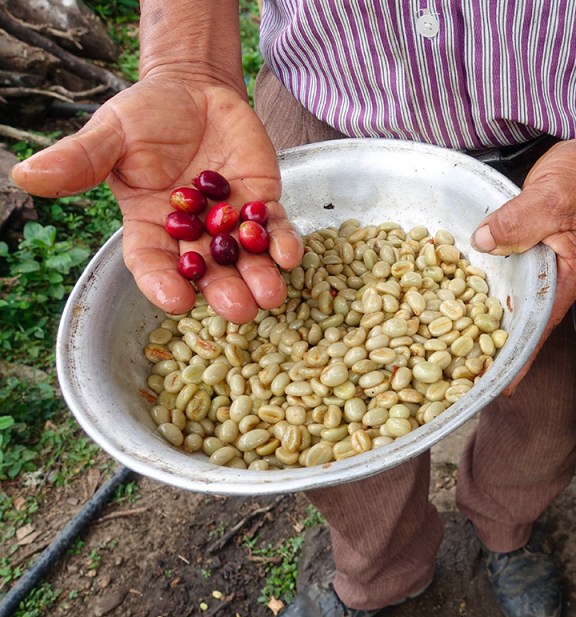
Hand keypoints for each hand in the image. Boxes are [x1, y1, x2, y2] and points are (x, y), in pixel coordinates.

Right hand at [10, 73, 302, 323]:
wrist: (193, 91)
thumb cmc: (146, 115)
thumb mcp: (110, 134)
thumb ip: (79, 160)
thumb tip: (25, 175)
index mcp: (149, 227)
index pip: (152, 264)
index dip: (162, 284)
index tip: (175, 302)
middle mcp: (192, 235)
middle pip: (208, 273)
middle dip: (224, 292)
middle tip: (239, 310)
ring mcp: (230, 222)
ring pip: (246, 260)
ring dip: (260, 278)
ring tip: (271, 295)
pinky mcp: (261, 202)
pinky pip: (274, 229)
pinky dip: (284, 243)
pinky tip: (292, 255)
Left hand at [471, 132, 575, 392]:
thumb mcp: (552, 195)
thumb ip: (518, 221)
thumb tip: (483, 243)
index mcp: (571, 273)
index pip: (540, 324)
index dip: (519, 356)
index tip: (499, 384)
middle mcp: (564, 275)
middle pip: (529, 317)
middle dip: (500, 342)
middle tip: (467, 368)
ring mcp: (554, 262)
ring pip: (522, 295)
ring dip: (496, 314)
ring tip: (462, 339)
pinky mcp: (544, 246)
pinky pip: (519, 272)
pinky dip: (499, 283)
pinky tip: (473, 287)